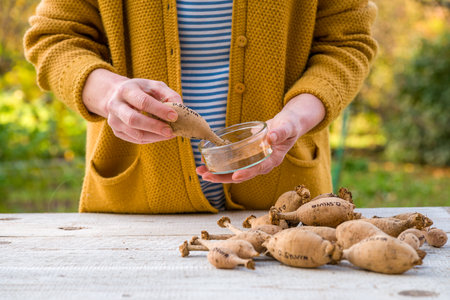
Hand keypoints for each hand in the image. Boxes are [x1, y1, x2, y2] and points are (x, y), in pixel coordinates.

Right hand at [82, 68, 182, 143]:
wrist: (117, 95)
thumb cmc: (141, 90)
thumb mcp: (155, 86)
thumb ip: (169, 95)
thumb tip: (180, 109)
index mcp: (126, 90)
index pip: (143, 102)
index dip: (160, 110)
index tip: (175, 116)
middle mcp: (116, 105)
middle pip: (134, 120)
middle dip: (155, 127)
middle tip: (171, 131)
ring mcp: (114, 120)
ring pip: (135, 134)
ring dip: (155, 136)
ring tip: (170, 134)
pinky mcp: (117, 131)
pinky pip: (136, 139)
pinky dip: (151, 139)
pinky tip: (161, 135)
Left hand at [196, 93, 324, 182]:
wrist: (286, 125)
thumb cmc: (288, 126)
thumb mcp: (287, 127)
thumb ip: (280, 132)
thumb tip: (271, 137)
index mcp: (272, 160)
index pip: (258, 169)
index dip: (247, 173)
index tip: (235, 176)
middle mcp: (261, 164)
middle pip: (241, 175)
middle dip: (223, 177)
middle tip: (206, 176)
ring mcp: (252, 162)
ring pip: (233, 172)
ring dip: (217, 173)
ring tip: (200, 171)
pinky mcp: (246, 157)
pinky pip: (232, 164)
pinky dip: (219, 165)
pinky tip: (206, 163)